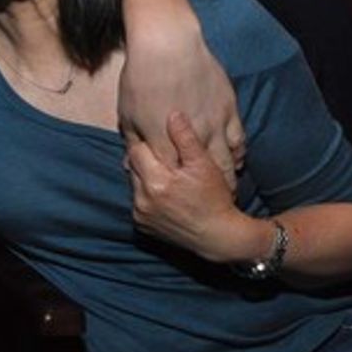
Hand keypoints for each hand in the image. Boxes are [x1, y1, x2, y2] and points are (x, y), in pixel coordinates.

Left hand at [118, 22, 243, 188]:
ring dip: (225, 179)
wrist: (167, 44)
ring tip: (225, 191)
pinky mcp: (229, 110)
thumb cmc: (140, 78)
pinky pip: (239, 140)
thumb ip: (133, 142)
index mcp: (161, 142)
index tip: (178, 204)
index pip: (169, 177)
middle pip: (199, 176)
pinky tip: (236, 162)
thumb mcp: (127, 113)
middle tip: (205, 207)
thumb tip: (129, 164)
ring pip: (225, 162)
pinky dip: (238, 155)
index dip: (174, 193)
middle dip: (202, 194)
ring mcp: (213, 124)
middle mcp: (189, 138)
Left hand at [127, 113, 267, 262]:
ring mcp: (140, 213)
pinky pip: (137, 200)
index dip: (149, 142)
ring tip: (165, 174)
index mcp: (156, 181)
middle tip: (162, 155)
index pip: (137, 149)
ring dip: (146, 176)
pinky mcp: (141, 224)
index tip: (159, 140)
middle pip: (133, 166)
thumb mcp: (205, 165)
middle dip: (146, 159)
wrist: (218, 237)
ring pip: (134, 183)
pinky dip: (147, 194)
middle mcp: (142, 198)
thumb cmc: (215, 198)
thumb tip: (173, 114)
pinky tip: (163, 192)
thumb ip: (186, 139)